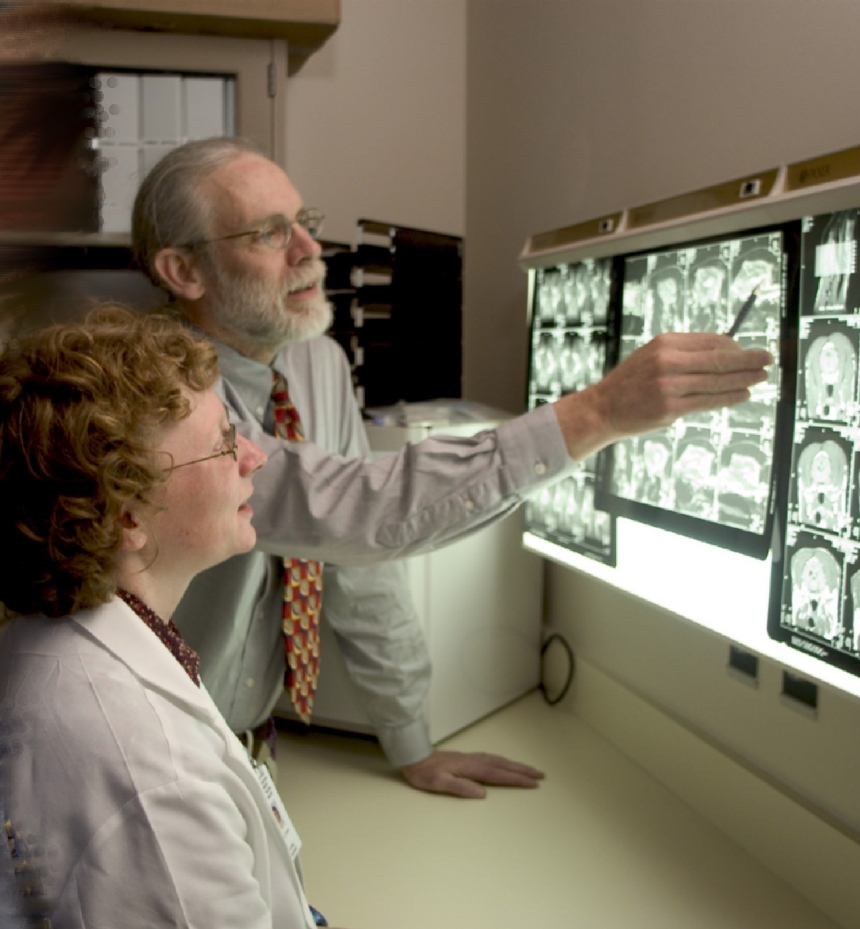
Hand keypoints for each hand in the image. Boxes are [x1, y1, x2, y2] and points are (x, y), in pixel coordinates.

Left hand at [399, 750, 544, 798]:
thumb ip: (460, 787)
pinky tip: (505, 763)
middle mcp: (474, 761)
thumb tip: (483, 793)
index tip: (533, 783)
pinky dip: (504, 761)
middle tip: (541, 775)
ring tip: (529, 769)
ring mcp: (471, 758)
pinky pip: (492, 759)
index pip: (499, 775)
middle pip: (504, 765)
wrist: (414, 757)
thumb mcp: (439, 784)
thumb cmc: (424, 773)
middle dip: (523, 770)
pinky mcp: (467, 758)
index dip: (517, 779)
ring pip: (499, 761)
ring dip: (515, 765)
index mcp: (471, 768)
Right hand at [553, 332, 772, 459]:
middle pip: (718, 360)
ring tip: (760, 377)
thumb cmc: (632, 383)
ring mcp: (669, 386)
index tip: (748, 350)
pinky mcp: (669, 409)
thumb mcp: (652, 356)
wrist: (603, 408)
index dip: (734, 346)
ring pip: (717, 382)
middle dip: (748, 359)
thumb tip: (725, 351)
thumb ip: (684, 354)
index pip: (710, 341)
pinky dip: (729, 397)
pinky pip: (708, 401)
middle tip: (768, 359)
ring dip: (744, 379)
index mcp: (664, 343)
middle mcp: (667, 362)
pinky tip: (743, 394)